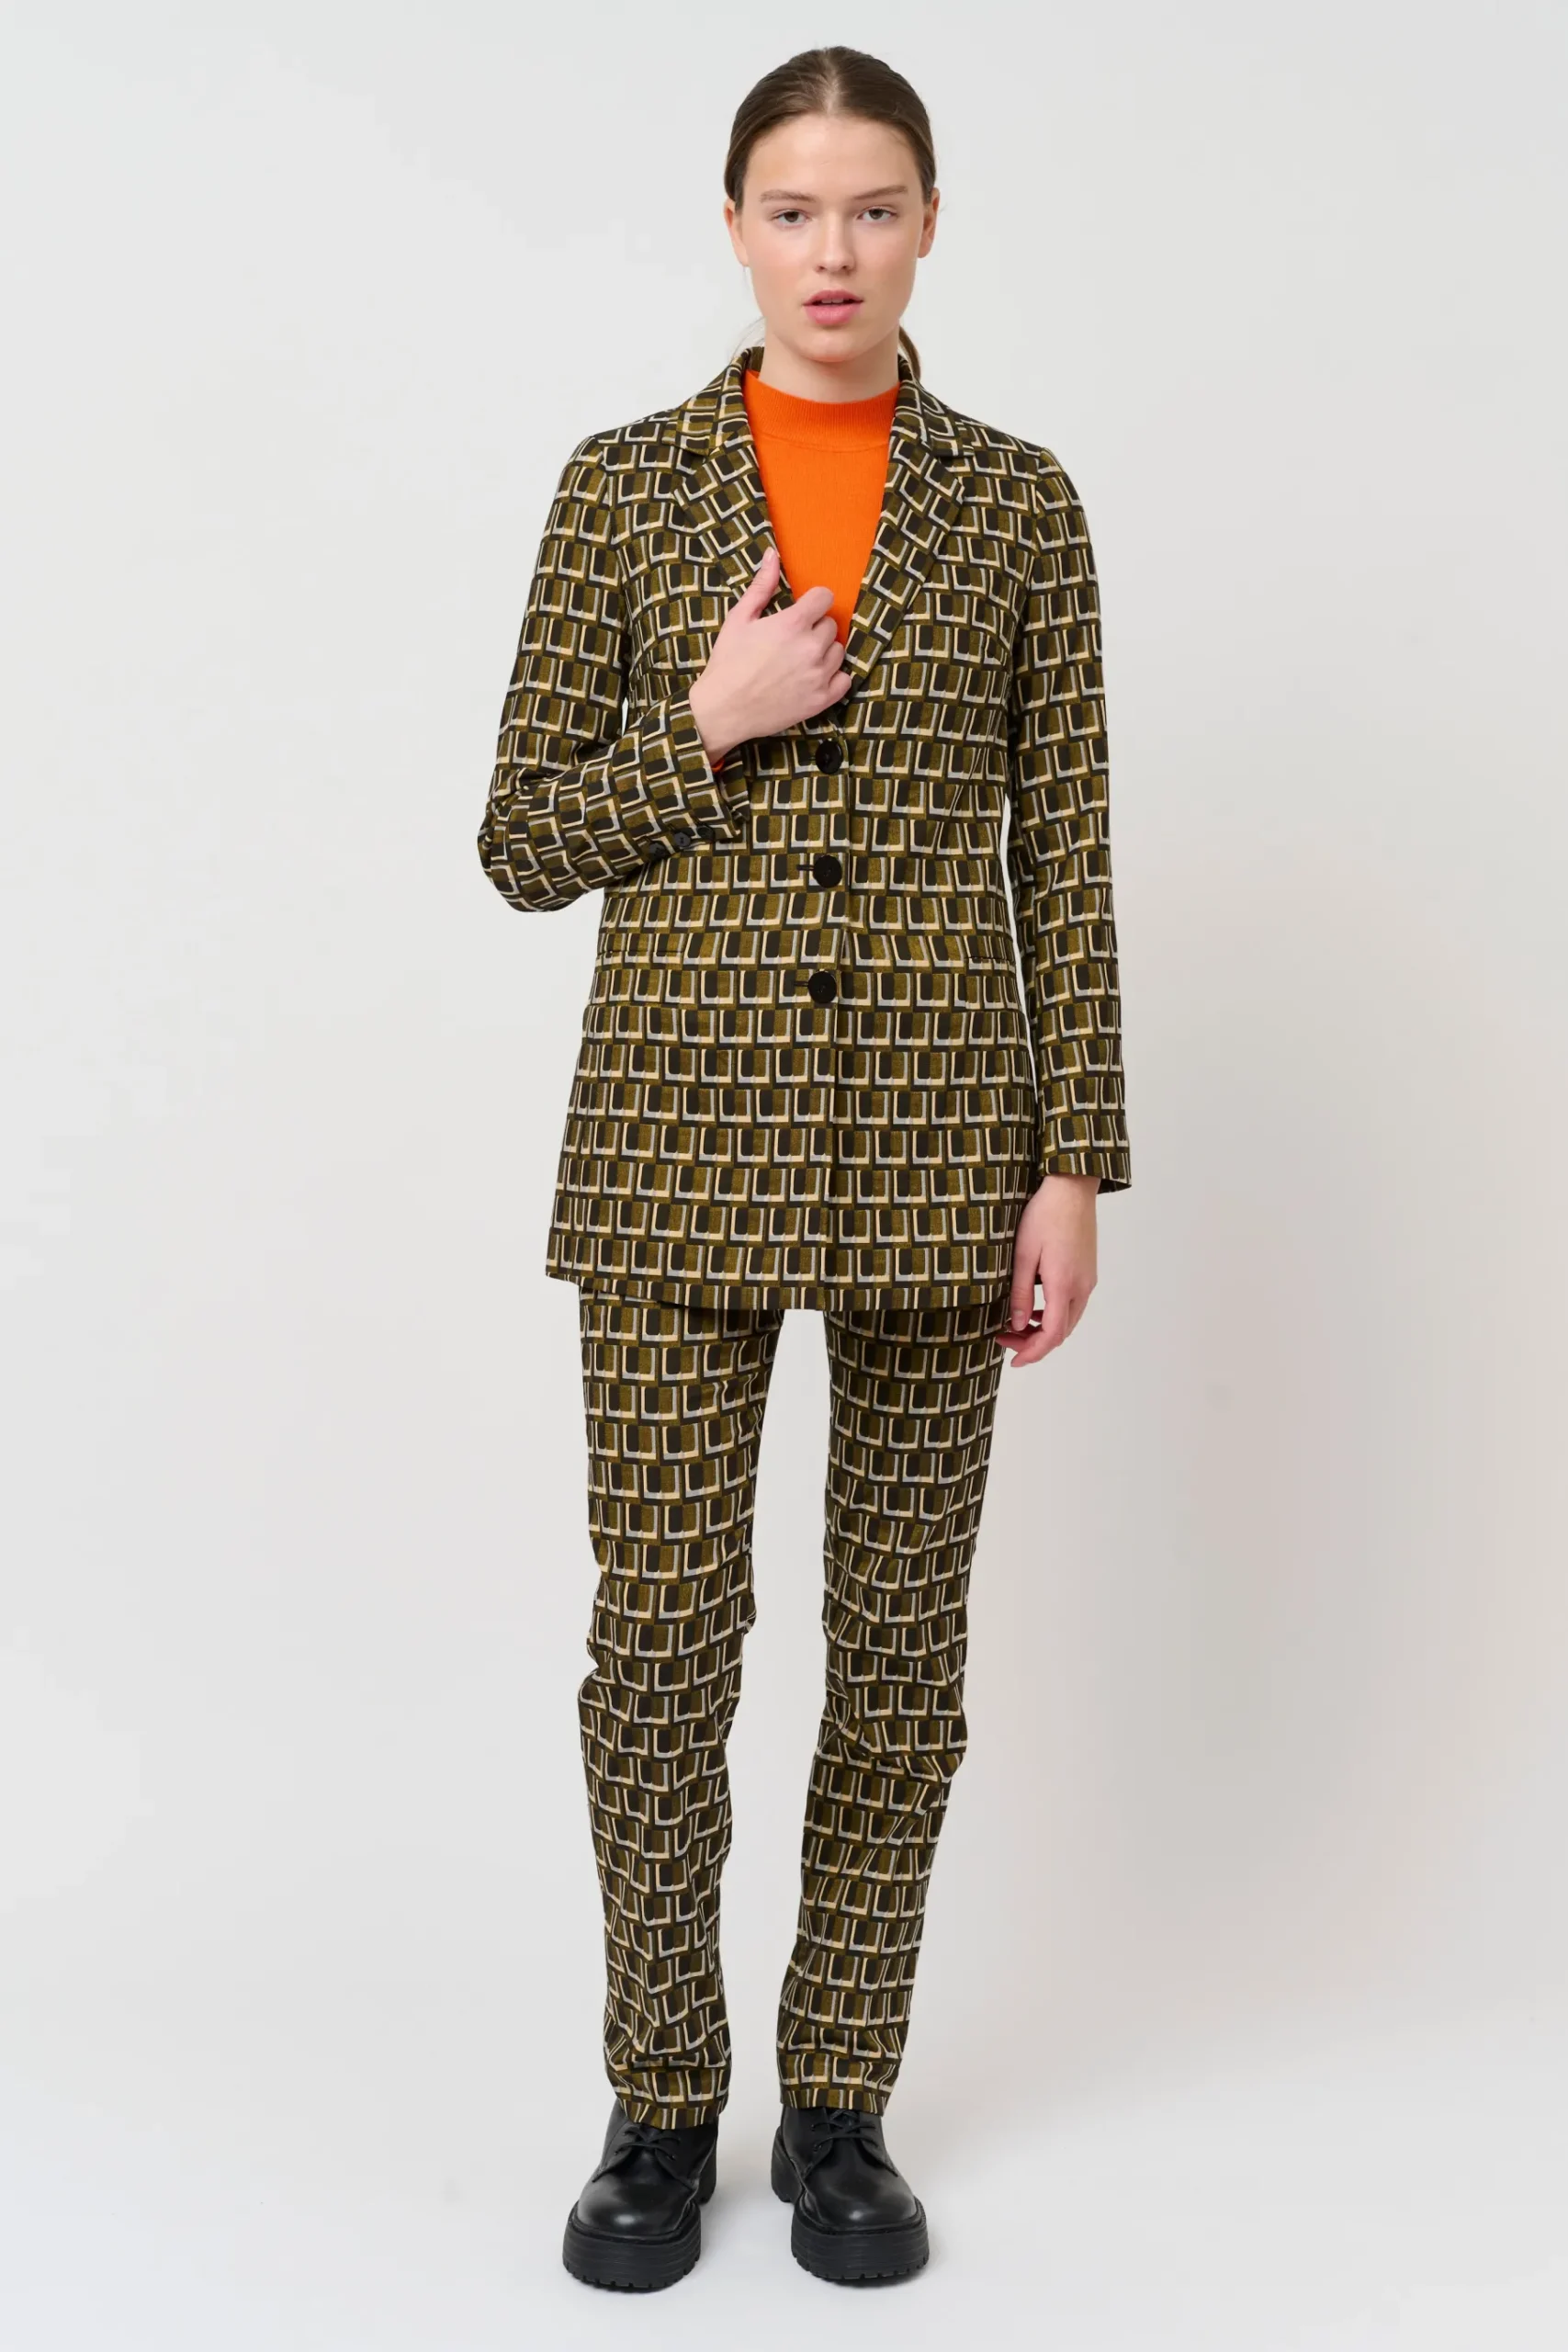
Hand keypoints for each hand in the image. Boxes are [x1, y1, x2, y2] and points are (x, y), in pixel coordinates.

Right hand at [687, 546, 850, 762]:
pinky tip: (813, 677)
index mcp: (793, 623)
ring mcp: (819, 675)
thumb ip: (761, 586)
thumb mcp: (739, 618)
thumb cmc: (727, 662)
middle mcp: (811, 647)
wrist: (723, 710)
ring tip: (801, 660)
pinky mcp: (822, 700)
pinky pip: (844, 679)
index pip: (825, 598)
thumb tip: (772, 554)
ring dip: (824, 652)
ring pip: (838, 651)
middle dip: (815, 628)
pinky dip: (833, 677)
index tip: (803, 611)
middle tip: (793, 640)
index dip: (814, 602)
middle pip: (831, 625)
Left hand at [995, 1173, 1099, 1367]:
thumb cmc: (1044, 1215)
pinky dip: (1054, 1315)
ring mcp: (1088, 1280)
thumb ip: (1021, 1293)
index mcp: (1064, 1285)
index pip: (1052, 1335)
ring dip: (1045, 1329)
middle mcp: (1082, 1287)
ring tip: (1017, 1325)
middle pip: (1061, 1332)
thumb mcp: (1023, 1254)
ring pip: (1069, 1320)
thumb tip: (1017, 1325)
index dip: (1033, 1353)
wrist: (1072, 1188)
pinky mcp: (1088, 1272)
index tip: (1014, 1361)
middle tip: (1005, 1338)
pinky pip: (1073, 1305)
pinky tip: (1036, 1307)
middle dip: (1034, 1343)